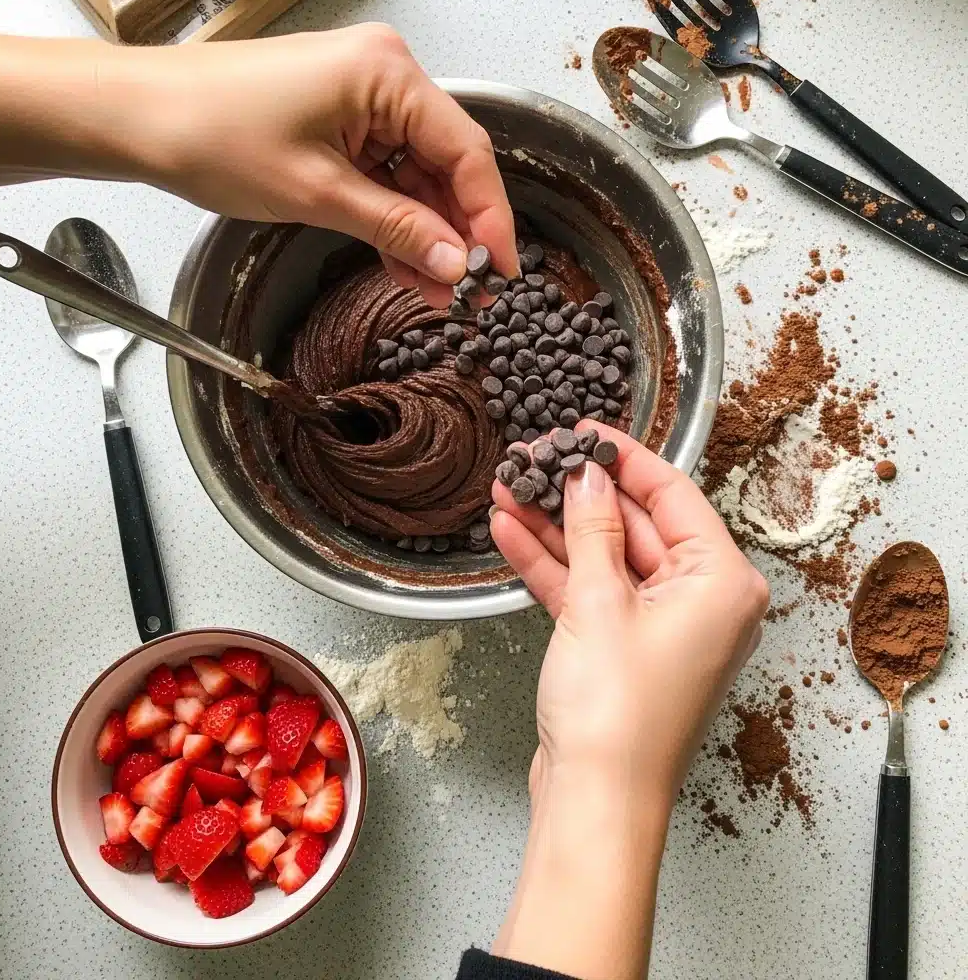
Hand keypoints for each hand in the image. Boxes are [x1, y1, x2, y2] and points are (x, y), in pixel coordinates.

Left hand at [123, 24, 517, 307]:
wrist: (140, 117)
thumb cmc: (213, 134)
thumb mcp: (319, 194)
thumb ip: (397, 228)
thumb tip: (455, 262)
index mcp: (387, 74)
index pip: (466, 152)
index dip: (490, 218)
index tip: (500, 272)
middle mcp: (385, 76)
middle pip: (446, 164)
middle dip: (455, 234)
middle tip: (468, 294)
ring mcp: (362, 98)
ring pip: (416, 176)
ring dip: (424, 235)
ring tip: (435, 293)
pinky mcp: (341, 120)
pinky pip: (385, 175)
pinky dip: (393, 220)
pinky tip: (406, 266)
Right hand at [490, 422, 768, 802]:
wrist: (595, 801)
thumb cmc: (619, 717)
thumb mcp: (599, 603)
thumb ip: (592, 531)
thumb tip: (587, 478)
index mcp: (722, 583)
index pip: (673, 496)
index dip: (626, 458)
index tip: (587, 431)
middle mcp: (701, 601)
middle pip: (636, 524)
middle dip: (579, 494)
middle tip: (536, 458)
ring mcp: (660, 625)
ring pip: (605, 556)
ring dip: (555, 526)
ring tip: (511, 486)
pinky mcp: (623, 647)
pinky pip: (590, 590)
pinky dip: (553, 566)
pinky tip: (512, 533)